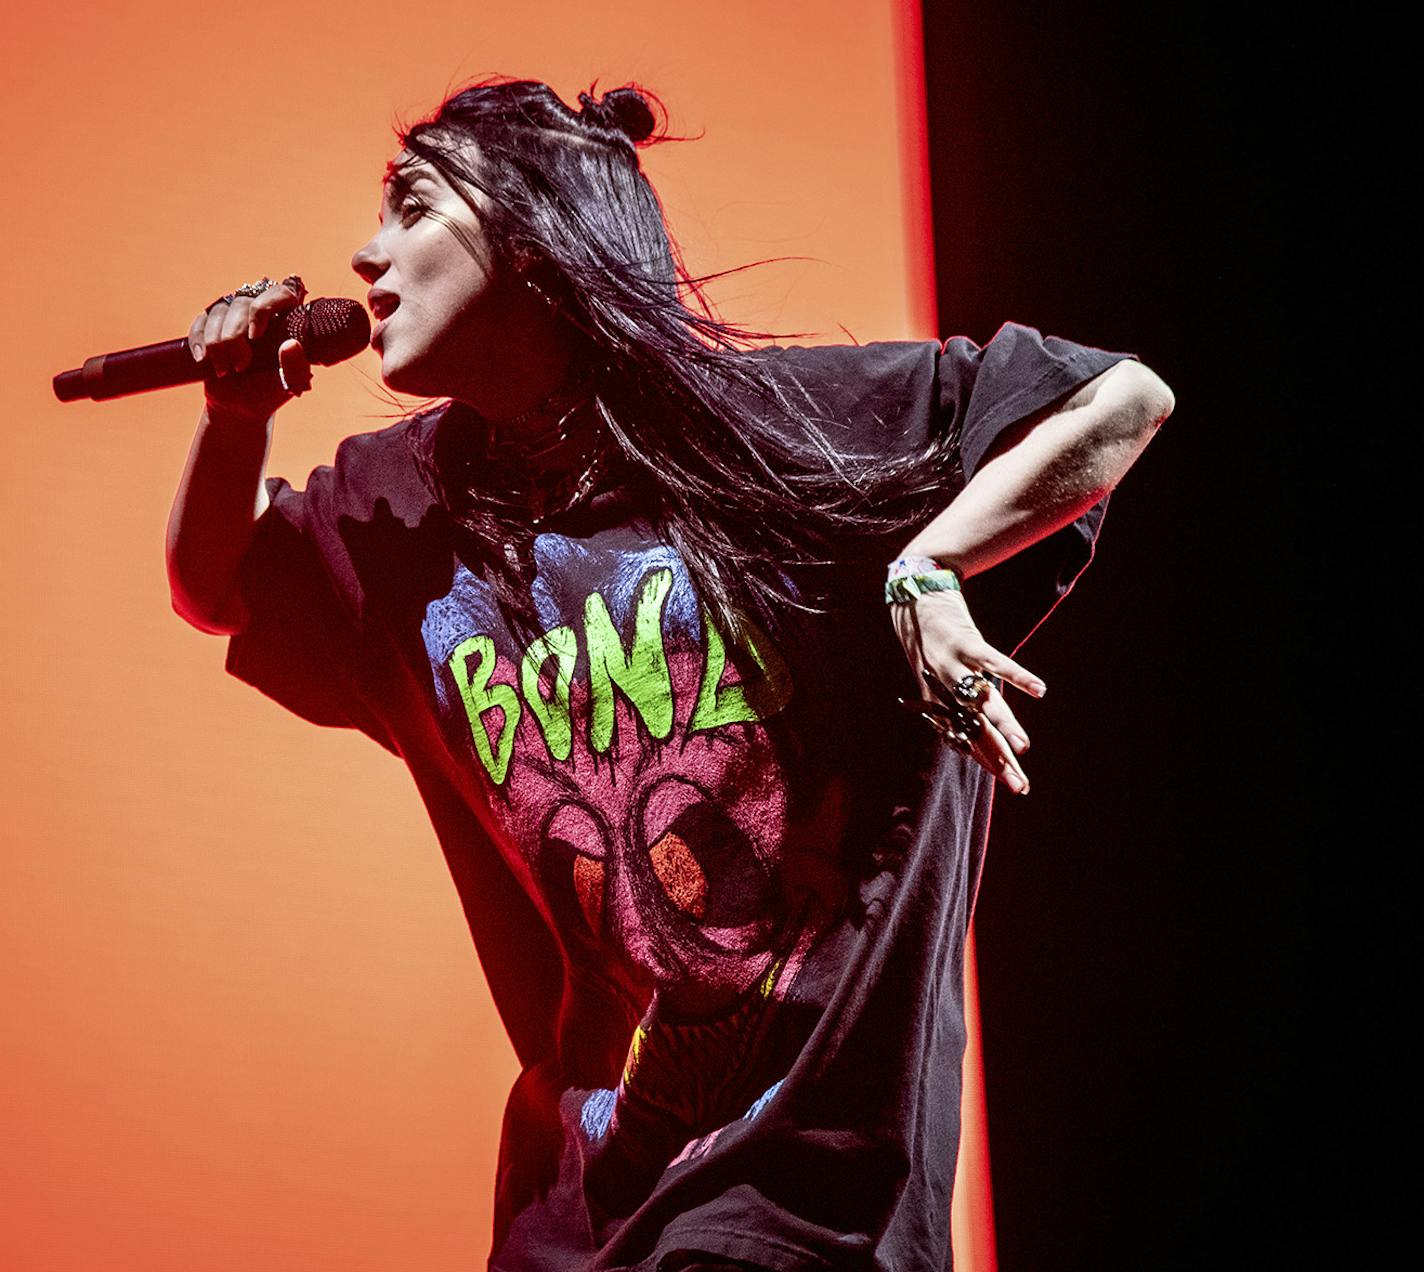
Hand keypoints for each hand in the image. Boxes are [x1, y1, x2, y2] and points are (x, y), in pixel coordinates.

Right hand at [187, 275, 312, 421]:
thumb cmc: (269, 392)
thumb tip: (291, 345)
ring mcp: (234, 317)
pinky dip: (199, 340)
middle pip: (243, 303)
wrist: (240, 406)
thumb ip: (296, 368)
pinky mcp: (211, 325)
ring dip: (217, 343)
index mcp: (286, 321)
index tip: (256, 336)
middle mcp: (260, 312)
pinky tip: (203, 360)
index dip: (264, 308)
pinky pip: (200, 321)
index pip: (281, 294)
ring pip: (219, 311)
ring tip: (225, 370)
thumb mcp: (286, 385)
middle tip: (240, 366)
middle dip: (235, 336)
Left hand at [890, 587, 1045, 793]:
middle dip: (999, 759)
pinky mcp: (966, 641)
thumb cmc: (926, 636)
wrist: (912, 594)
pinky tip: (1039, 690)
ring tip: (1022, 747)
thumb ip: (951, 696)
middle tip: (1019, 785)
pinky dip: (1017, 674)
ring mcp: (953, 665)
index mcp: (936, 699)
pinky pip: (994, 662)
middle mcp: (943, 687)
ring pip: (982, 702)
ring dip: (1003, 724)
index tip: (1009, 781)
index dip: (987, 760)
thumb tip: (974, 721)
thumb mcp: (930, 671)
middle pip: (975, 730)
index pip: (965, 739)